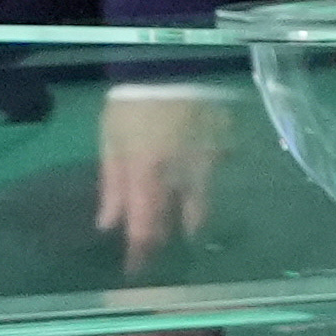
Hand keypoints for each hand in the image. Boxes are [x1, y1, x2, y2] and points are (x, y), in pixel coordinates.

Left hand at [93, 89, 230, 268]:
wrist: (173, 61)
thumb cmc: (133, 100)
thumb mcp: (111, 138)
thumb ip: (111, 184)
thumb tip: (108, 225)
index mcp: (147, 174)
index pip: (145, 227)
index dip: (141, 254)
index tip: (136, 275)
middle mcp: (182, 176)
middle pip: (178, 223)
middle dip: (168, 241)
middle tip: (160, 254)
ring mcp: (209, 163)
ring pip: (203, 205)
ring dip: (192, 221)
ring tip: (186, 229)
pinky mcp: (227, 148)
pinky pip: (217, 177)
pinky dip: (208, 187)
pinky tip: (203, 184)